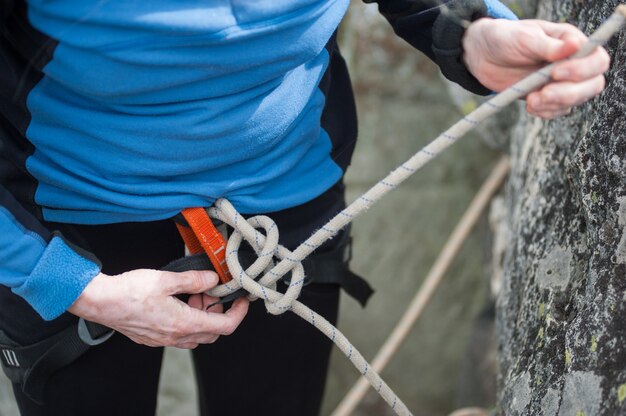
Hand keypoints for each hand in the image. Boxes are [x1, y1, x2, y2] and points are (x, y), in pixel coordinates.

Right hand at [68, 269, 248, 348]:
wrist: (100, 302)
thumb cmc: (129, 291)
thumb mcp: (167, 279)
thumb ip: (194, 280)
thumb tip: (213, 280)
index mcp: (184, 323)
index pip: (225, 326)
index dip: (238, 313)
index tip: (241, 300)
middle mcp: (176, 336)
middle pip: (212, 332)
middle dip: (217, 311)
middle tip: (210, 292)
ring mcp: (164, 339)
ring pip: (196, 333)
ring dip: (201, 314)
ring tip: (191, 292)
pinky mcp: (153, 337)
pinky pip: (179, 333)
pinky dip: (186, 318)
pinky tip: (177, 300)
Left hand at [463, 19, 610, 118]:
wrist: (483, 55)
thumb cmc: (505, 38)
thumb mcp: (524, 37)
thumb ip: (549, 46)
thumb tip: (575, 45)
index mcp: (572, 43)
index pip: (596, 60)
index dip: (582, 70)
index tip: (555, 73)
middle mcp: (572, 63)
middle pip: (592, 84)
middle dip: (569, 93)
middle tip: (543, 94)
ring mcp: (562, 82)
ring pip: (575, 101)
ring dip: (554, 105)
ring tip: (531, 101)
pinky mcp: (548, 97)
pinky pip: (557, 111)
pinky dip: (545, 113)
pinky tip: (530, 106)